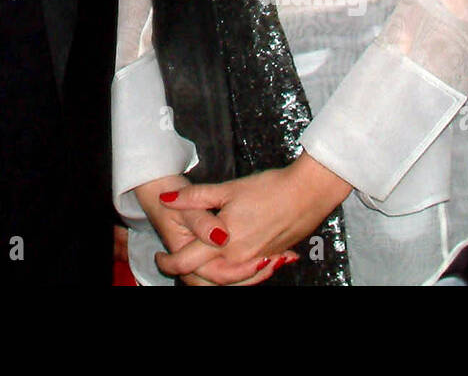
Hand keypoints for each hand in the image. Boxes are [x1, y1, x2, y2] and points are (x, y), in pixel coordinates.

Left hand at [152, 153, 350, 281]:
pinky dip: (235, 273)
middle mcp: (239, 259)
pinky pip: (247, 275)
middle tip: (173, 260)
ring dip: (210, 274)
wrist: (307, 193)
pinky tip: (231, 261)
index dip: (168, 263)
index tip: (160, 258)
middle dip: (188, 272)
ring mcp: (257, 262)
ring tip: (198, 262)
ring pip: (227, 279)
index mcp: (224, 243)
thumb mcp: (226, 189)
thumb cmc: (268, 188)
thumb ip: (194, 197)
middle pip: (206, 276)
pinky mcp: (271, 259)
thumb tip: (166, 198)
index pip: (187, 262)